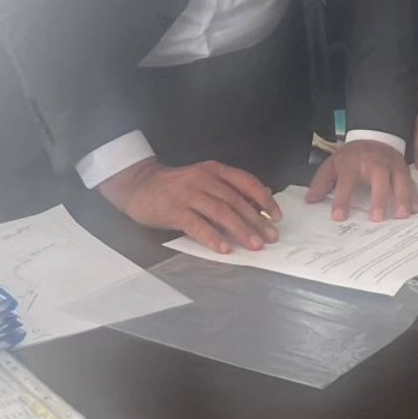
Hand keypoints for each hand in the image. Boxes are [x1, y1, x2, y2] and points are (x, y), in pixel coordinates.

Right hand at [99, 157, 279, 253]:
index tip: (277, 217)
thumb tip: (260, 202)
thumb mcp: (204, 179)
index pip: (246, 182)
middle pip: (236, 201)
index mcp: (214, 170)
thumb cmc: (177, 186)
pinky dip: (213, 237)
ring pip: (221, 212)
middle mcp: (204, 179)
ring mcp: (188, 194)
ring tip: (254, 245)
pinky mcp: (174, 210)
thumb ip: (229, 188)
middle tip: (270, 238)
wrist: (140, 185)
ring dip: (240, 230)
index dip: (265, 200)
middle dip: (257, 221)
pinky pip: (197, 225)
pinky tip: (224, 248)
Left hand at [308, 139, 417, 221]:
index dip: (342, 199)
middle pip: (379, 178)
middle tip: (377, 219)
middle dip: (379, 198)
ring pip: (400, 179)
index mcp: (353, 163)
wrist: (373, 137)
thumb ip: (321, 183)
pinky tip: (416, 210)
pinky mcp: (404, 170)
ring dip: (402, 197)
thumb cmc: (351, 157)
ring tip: (401, 216)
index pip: (346, 181)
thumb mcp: (332, 165)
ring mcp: (392, 165)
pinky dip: (415, 196)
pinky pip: (411, 182)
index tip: (339, 217)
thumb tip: (311, 200)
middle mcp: (374, 163)